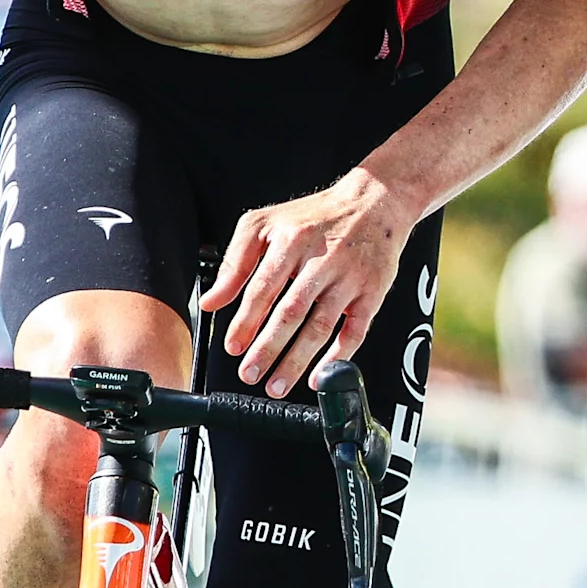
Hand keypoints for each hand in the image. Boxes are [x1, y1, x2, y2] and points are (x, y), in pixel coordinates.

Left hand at [201, 167, 411, 393]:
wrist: (374, 203)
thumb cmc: (315, 217)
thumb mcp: (265, 225)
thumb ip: (235, 263)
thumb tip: (212, 300)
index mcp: (292, 241)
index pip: (263, 288)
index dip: (246, 321)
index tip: (233, 346)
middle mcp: (322, 260)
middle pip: (291, 312)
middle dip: (268, 348)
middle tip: (250, 373)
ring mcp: (350, 278)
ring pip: (321, 326)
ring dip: (298, 361)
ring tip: (277, 384)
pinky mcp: (373, 292)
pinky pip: (356, 330)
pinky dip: (338, 356)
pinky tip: (319, 375)